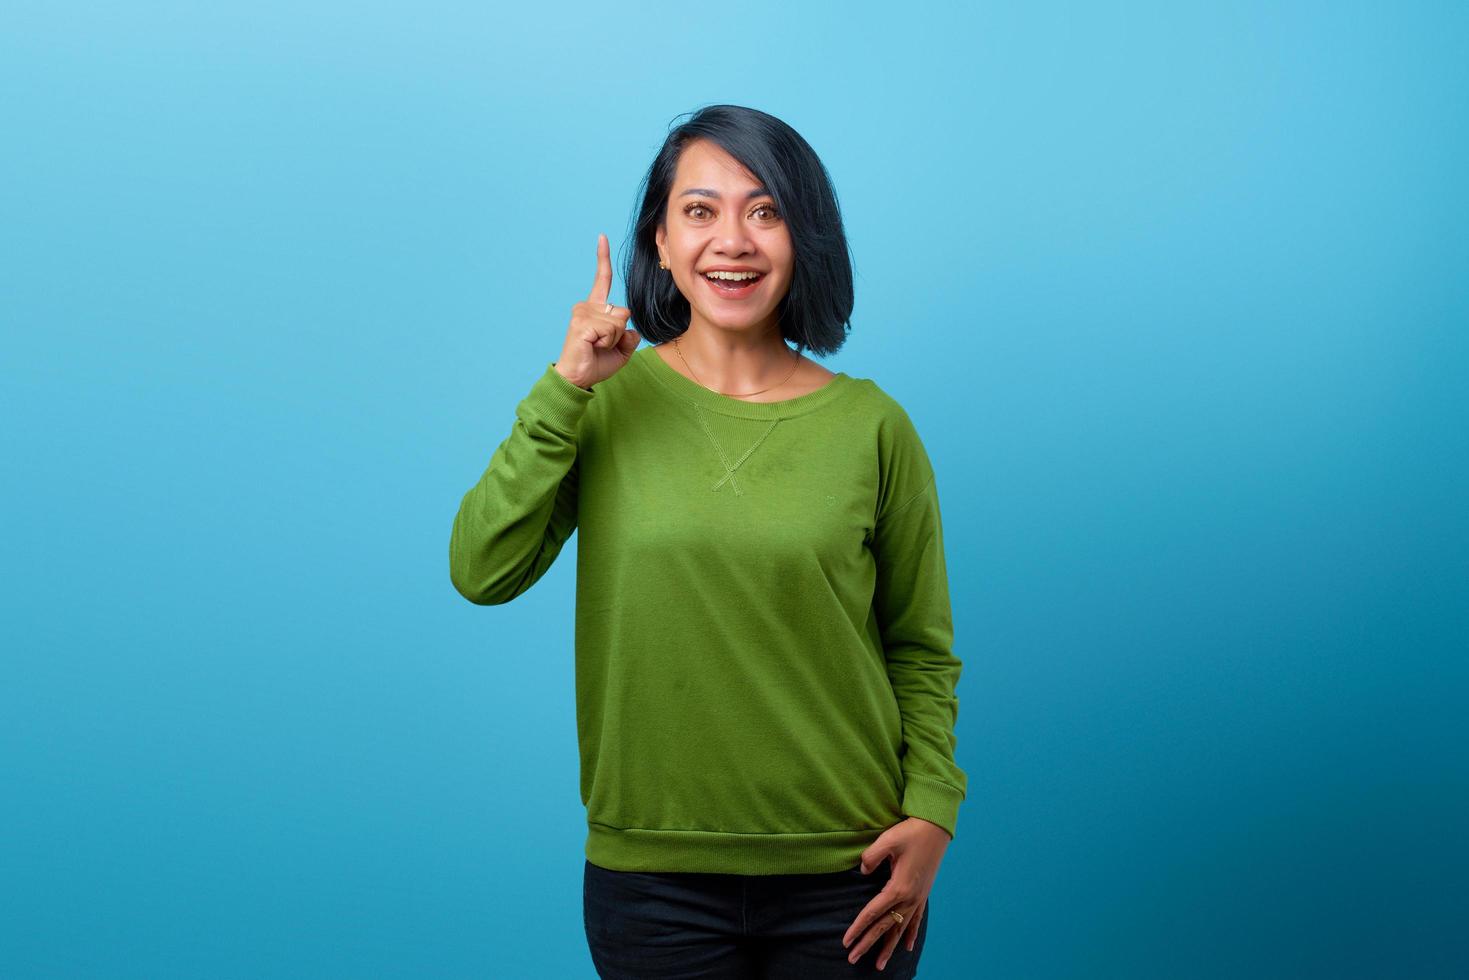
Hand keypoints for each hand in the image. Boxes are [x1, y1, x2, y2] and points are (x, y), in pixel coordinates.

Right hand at [554, 233, 640, 388]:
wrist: (578, 379)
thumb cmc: (595, 364)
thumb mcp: (621, 350)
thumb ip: (630, 336)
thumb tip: (630, 328)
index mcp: (593, 309)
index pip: (601, 280)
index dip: (602, 258)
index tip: (602, 237)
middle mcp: (585, 306)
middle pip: (623, 312)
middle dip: (620, 333)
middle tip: (601, 346)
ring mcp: (582, 313)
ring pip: (619, 321)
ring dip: (614, 340)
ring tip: (596, 346)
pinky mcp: (582, 323)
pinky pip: (611, 329)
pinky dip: (608, 342)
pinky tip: (593, 346)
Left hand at [841, 816, 951, 970]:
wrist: (936, 828)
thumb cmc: (911, 832)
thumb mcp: (887, 840)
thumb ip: (870, 857)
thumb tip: (863, 871)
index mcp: (898, 888)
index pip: (873, 913)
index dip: (858, 928)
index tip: (846, 941)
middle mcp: (909, 898)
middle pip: (885, 927)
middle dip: (868, 944)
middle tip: (852, 958)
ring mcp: (918, 898)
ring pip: (901, 929)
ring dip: (888, 947)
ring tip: (879, 965)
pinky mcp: (923, 894)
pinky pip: (916, 920)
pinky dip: (910, 935)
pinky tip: (908, 948)